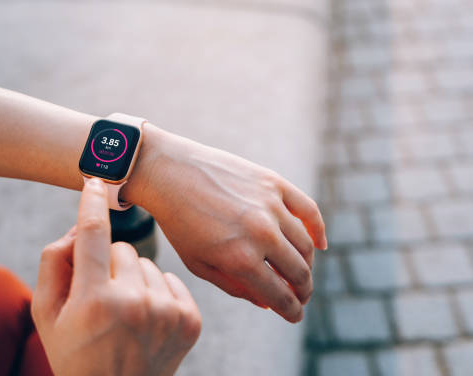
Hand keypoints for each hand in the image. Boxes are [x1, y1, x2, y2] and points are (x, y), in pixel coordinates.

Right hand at [32, 178, 201, 375]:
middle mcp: (134, 304)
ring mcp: (167, 314)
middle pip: (123, 249)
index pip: (93, 234)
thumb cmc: (74, 352)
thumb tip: (80, 225)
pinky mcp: (190, 320)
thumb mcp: (46, 313)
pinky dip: (158, 292)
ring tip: (125, 315)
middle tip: (101, 299)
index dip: (92, 202)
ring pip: (148, 264)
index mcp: (94, 301)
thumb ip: (54, 262)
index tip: (95, 179)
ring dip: (134, 280)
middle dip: (109, 265)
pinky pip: (170, 279)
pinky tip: (147, 319)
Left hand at [131, 125, 326, 322]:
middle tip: (300, 297)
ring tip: (300, 272)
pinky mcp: (273, 183)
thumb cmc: (179, 222)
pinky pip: (309, 210)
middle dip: (303, 292)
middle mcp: (261, 233)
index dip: (292, 311)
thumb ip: (235, 287)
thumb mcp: (198, 263)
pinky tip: (319, 244)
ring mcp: (270, 205)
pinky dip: (318, 229)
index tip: (295, 316)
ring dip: (307, 265)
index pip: (280, 296)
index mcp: (240, 259)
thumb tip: (268, 303)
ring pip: (306, 245)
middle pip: (299, 273)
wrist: (169, 173)